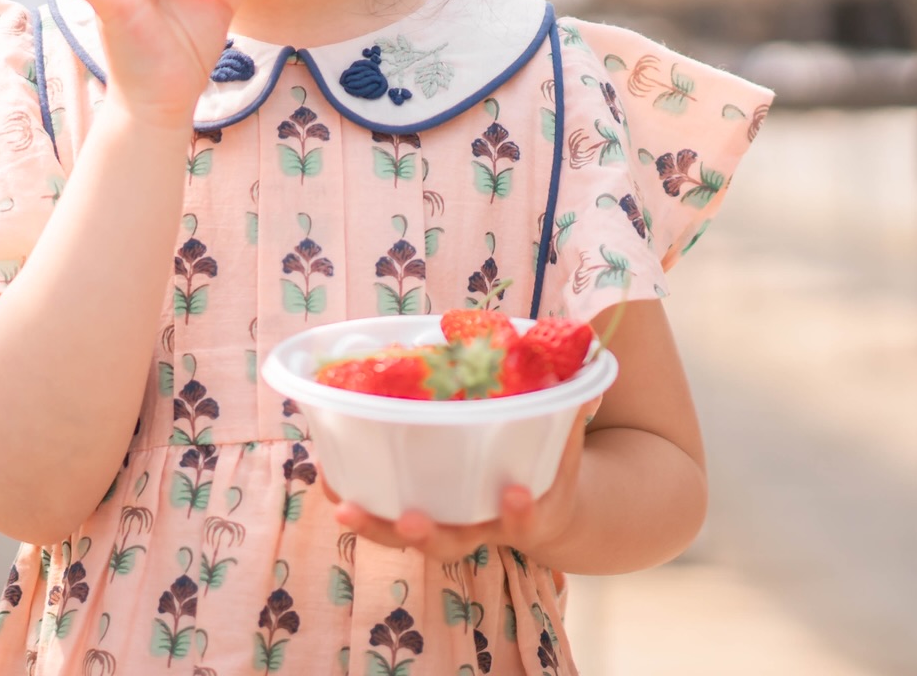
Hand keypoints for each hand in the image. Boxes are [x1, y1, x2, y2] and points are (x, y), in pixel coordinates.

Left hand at [324, 401, 597, 561]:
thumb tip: (587, 375)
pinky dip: (353, 495)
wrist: (540, 512)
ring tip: (344, 505)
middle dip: (429, 534)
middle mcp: (479, 528)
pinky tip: (329, 474)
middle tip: (412, 519)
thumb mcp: (567, 445)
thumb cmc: (549, 469)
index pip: (526, 521)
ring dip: (375, 525)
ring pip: (406, 539)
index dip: (520, 513)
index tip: (515, 493)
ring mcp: (444, 525)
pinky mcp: (414, 512)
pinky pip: (380, 514)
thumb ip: (574, 412)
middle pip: (452, 543)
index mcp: (525, 514)